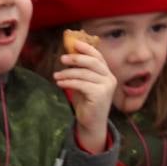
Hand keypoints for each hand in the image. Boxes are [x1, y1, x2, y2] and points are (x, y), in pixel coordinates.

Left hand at [53, 37, 116, 152]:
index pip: (98, 57)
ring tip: (56, 76)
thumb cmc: (86, 102)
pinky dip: (68, 82)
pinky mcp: (100, 95)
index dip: (87, 48)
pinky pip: (81, 84)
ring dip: (67, 73)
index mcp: (107, 74)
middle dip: (76, 58)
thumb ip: (80, 71)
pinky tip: (60, 83)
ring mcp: (106, 87)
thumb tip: (68, 56)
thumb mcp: (83, 83)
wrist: (91, 122)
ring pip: (84, 73)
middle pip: (93, 62)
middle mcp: (110, 78)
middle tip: (62, 59)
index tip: (74, 43)